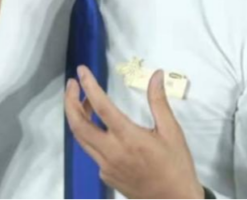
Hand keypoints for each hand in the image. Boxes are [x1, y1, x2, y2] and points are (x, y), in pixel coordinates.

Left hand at [64, 66, 203, 199]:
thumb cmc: (177, 166)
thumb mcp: (172, 131)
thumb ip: (159, 102)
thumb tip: (156, 75)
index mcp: (129, 138)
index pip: (101, 107)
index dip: (88, 86)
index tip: (81, 71)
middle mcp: (111, 152)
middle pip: (78, 124)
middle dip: (69, 101)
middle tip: (71, 84)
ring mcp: (105, 166)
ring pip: (81, 138)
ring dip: (77, 117)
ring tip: (82, 101)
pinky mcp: (105, 175)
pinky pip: (91, 151)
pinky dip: (89, 134)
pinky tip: (100, 127)